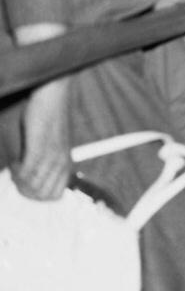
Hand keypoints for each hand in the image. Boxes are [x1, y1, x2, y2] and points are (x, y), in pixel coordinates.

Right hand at [13, 78, 71, 199]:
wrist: (53, 94)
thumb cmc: (48, 117)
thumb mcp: (50, 143)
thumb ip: (44, 160)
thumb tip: (30, 178)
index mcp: (65, 162)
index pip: (54, 196)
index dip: (36, 195)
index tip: (26, 182)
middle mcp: (61, 161)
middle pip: (42, 195)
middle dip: (24, 190)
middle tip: (16, 176)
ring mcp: (51, 155)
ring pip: (33, 186)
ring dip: (19, 181)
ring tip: (15, 166)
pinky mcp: (40, 147)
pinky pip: (27, 172)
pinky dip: (16, 171)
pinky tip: (14, 161)